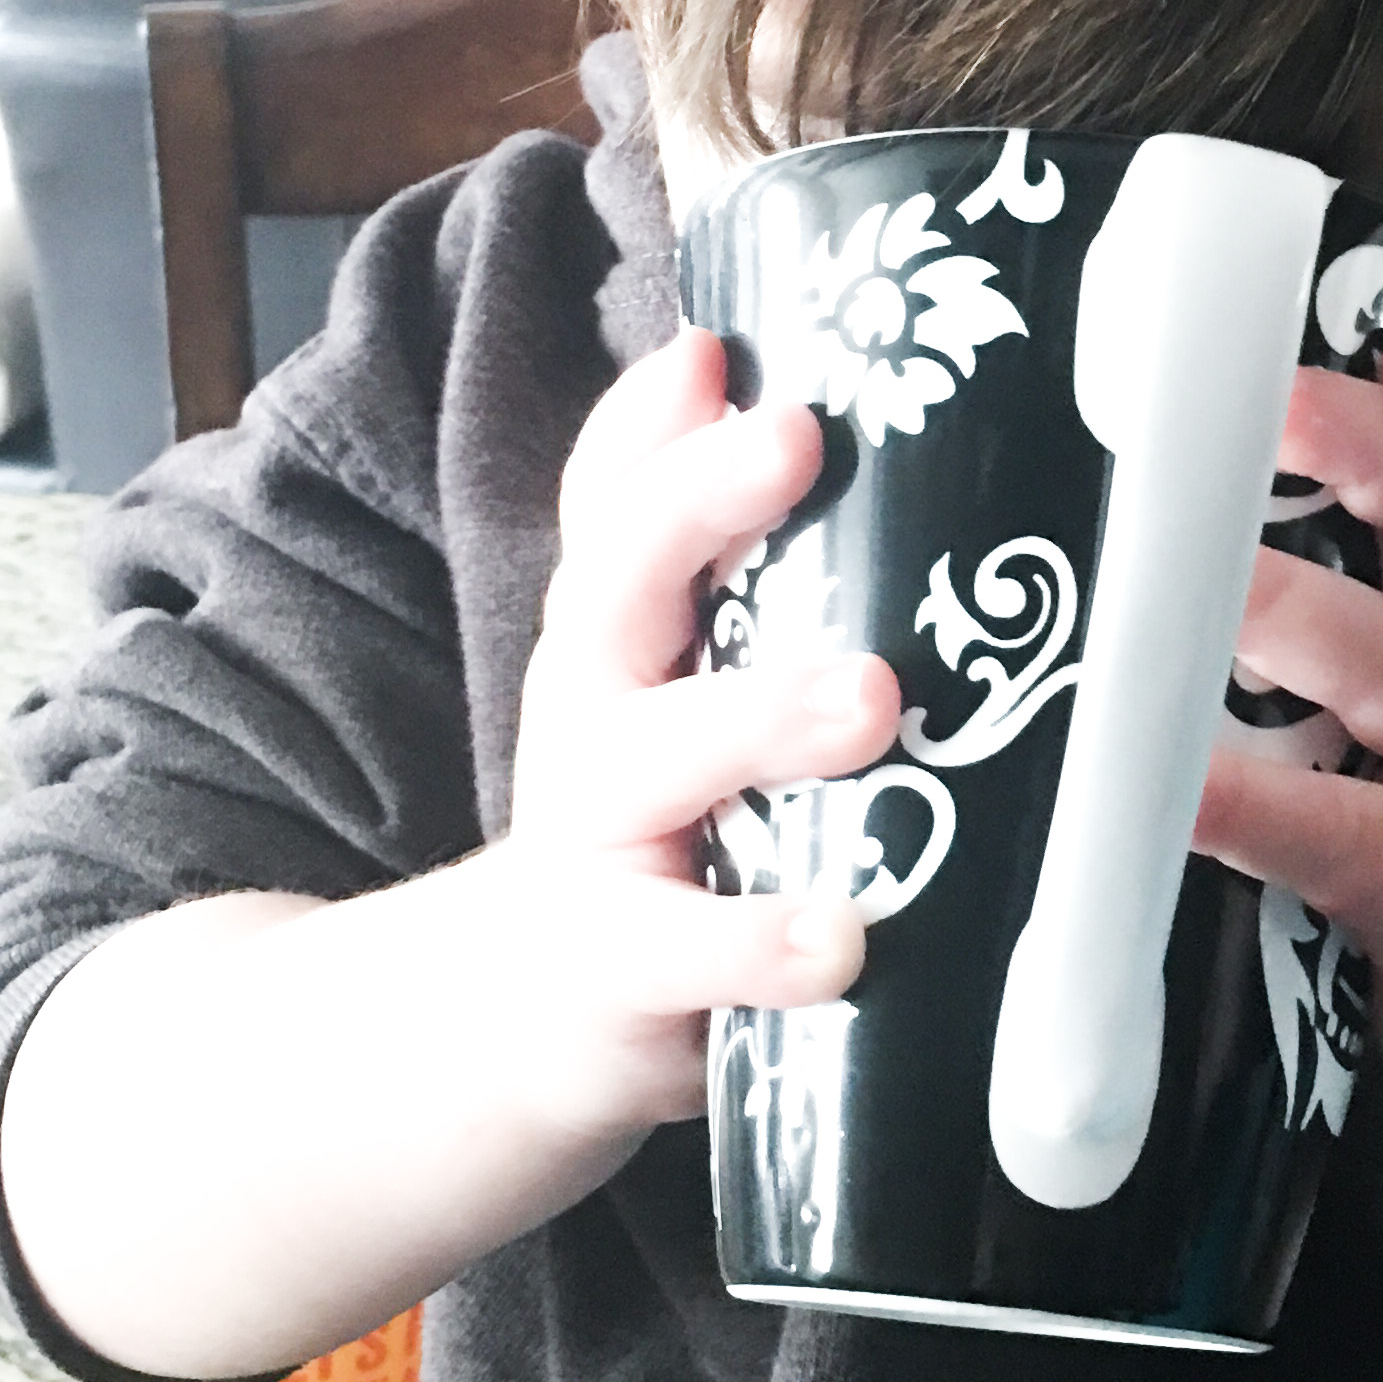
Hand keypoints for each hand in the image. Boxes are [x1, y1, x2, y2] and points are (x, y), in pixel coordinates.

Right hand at [505, 325, 902, 1134]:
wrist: (513, 1028)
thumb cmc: (652, 830)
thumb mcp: (673, 694)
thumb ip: (735, 575)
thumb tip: (795, 407)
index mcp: (617, 640)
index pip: (618, 503)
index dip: (658, 423)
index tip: (724, 353)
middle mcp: (594, 719)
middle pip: (614, 588)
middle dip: (698, 504)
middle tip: (795, 436)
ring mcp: (598, 845)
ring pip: (653, 762)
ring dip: (757, 716)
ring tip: (869, 695)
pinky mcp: (619, 980)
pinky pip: (684, 957)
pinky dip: (757, 948)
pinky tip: (839, 938)